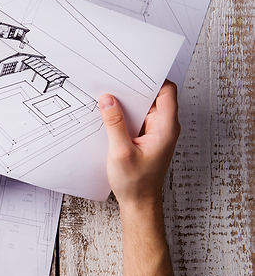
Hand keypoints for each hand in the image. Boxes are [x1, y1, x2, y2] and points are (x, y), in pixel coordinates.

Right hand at [99, 81, 179, 212]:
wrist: (139, 204)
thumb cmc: (136, 183)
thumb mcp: (120, 152)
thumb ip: (114, 123)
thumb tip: (107, 100)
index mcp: (166, 128)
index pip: (167, 91)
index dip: (152, 78)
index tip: (134, 71)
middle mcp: (164, 127)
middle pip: (153, 95)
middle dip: (134, 87)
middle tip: (114, 82)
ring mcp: (155, 132)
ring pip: (143, 106)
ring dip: (127, 102)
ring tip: (107, 97)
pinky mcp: (145, 137)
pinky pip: (136, 118)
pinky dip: (123, 114)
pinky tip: (108, 114)